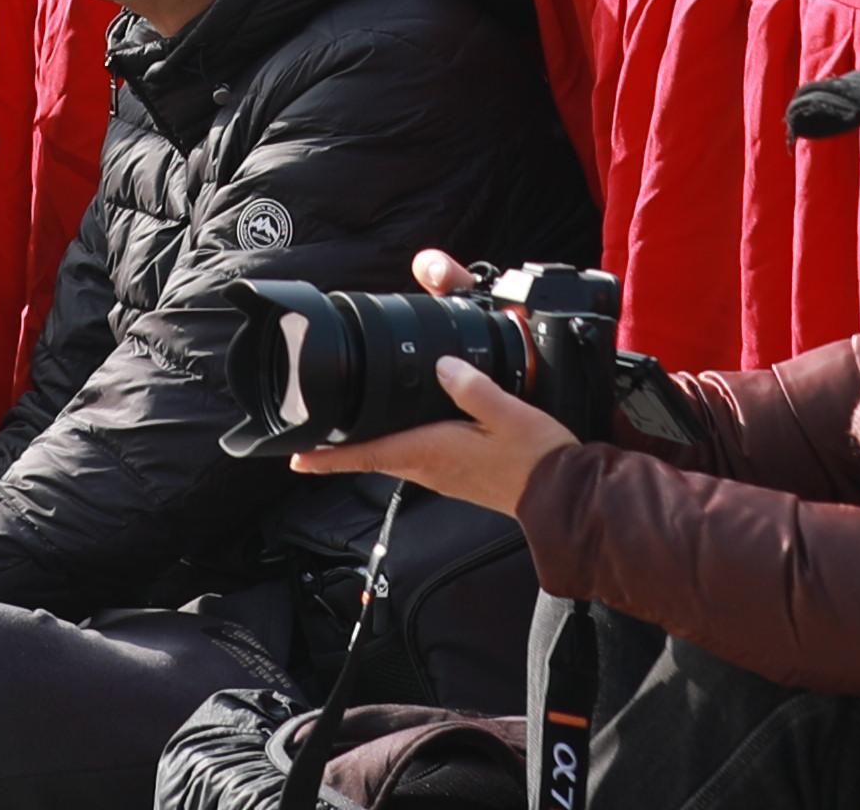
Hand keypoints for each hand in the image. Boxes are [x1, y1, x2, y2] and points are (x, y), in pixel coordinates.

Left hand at [288, 352, 570, 521]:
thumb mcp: (508, 414)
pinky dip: (392, 446)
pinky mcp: (456, 474)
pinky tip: (396, 431)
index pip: (369, 455)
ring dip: (365, 448)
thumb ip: (472, 388)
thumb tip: (442, 365)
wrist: (563, 495)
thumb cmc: (537, 459)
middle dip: (339, 451)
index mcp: (434, 452)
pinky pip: (412, 458)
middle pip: (372, 457)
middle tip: (308, 441)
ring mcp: (443, 474)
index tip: (296, 457)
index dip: (329, 456)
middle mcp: (431, 468)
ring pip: (391, 457)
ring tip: (341, 435)